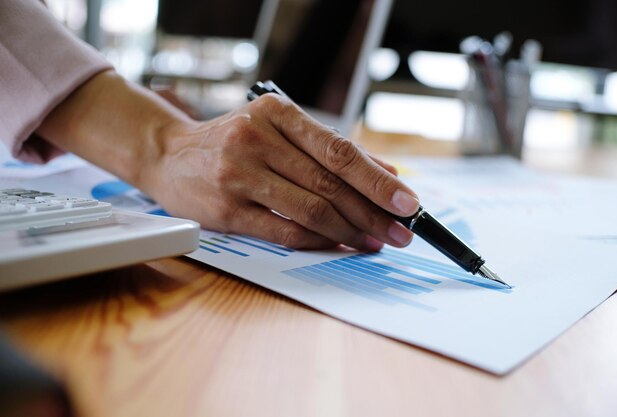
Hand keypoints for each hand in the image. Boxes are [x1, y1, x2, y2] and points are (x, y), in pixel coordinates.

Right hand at [143, 93, 418, 250]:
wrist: (169, 155)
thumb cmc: (234, 142)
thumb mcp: (278, 131)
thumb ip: (328, 150)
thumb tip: (386, 173)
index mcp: (276, 113)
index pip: (338, 150)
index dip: (377, 179)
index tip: (407, 202)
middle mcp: (256, 139)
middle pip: (329, 183)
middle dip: (373, 212)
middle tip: (401, 231)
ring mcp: (238, 175)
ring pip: (310, 209)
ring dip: (350, 231)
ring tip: (374, 241)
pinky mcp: (227, 209)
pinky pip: (284, 231)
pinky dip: (318, 240)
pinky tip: (338, 244)